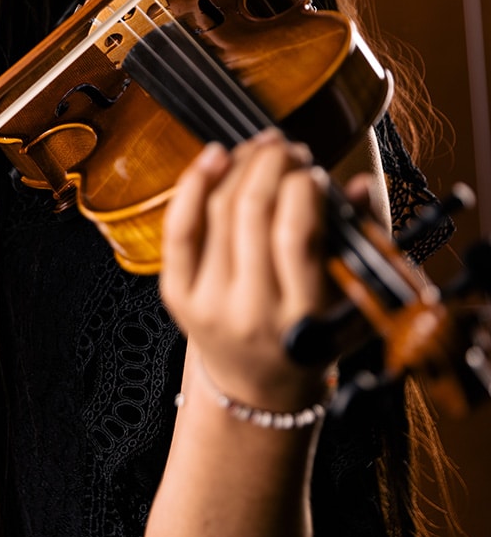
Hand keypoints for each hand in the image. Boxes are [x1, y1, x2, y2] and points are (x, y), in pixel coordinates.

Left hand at [161, 130, 332, 411]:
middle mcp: (250, 313)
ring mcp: (207, 304)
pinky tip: (215, 157)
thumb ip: (361, 241)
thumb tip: (359, 184)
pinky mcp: (176, 296)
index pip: (295, 235)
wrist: (258, 387)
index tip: (315, 173)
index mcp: (301, 319)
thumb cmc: (312, 337)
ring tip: (261, 149)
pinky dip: (193, 184)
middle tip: (287, 149)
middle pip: (251, 212)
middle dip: (271, 164)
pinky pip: (178, 228)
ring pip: (216, 211)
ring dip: (240, 165)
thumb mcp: (350, 303)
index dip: (304, 188)